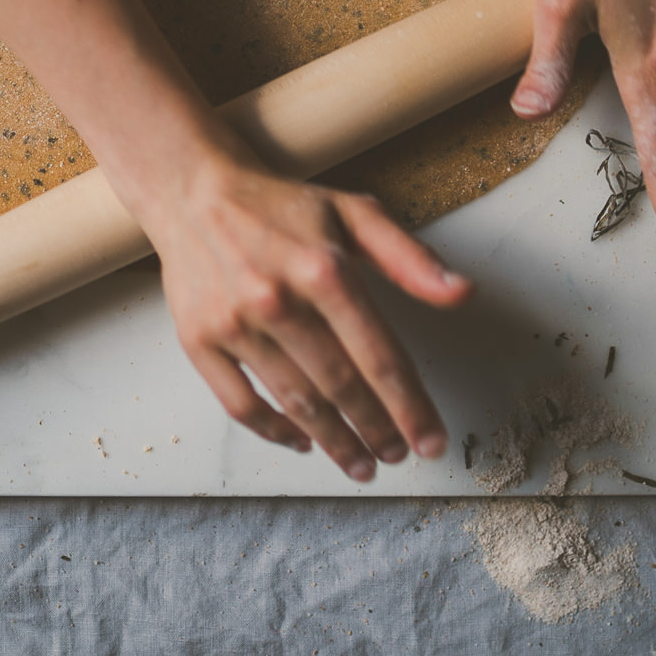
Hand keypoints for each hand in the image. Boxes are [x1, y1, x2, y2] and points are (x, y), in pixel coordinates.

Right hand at [133, 159, 470, 480]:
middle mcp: (277, 300)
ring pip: (295, 403)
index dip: (411, 407)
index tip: (430, 440)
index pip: (380, 356)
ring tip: (360, 463)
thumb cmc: (279, 207)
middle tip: (397, 456)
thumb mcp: (353, 214)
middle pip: (341, 387)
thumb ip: (409, 258)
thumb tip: (462, 293)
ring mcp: (234, 324)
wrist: (192, 192)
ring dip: (334, 442)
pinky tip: (302, 441)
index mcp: (324, 268)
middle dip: (377, 431)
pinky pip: (240, 404)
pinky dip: (274, 431)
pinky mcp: (198, 341)